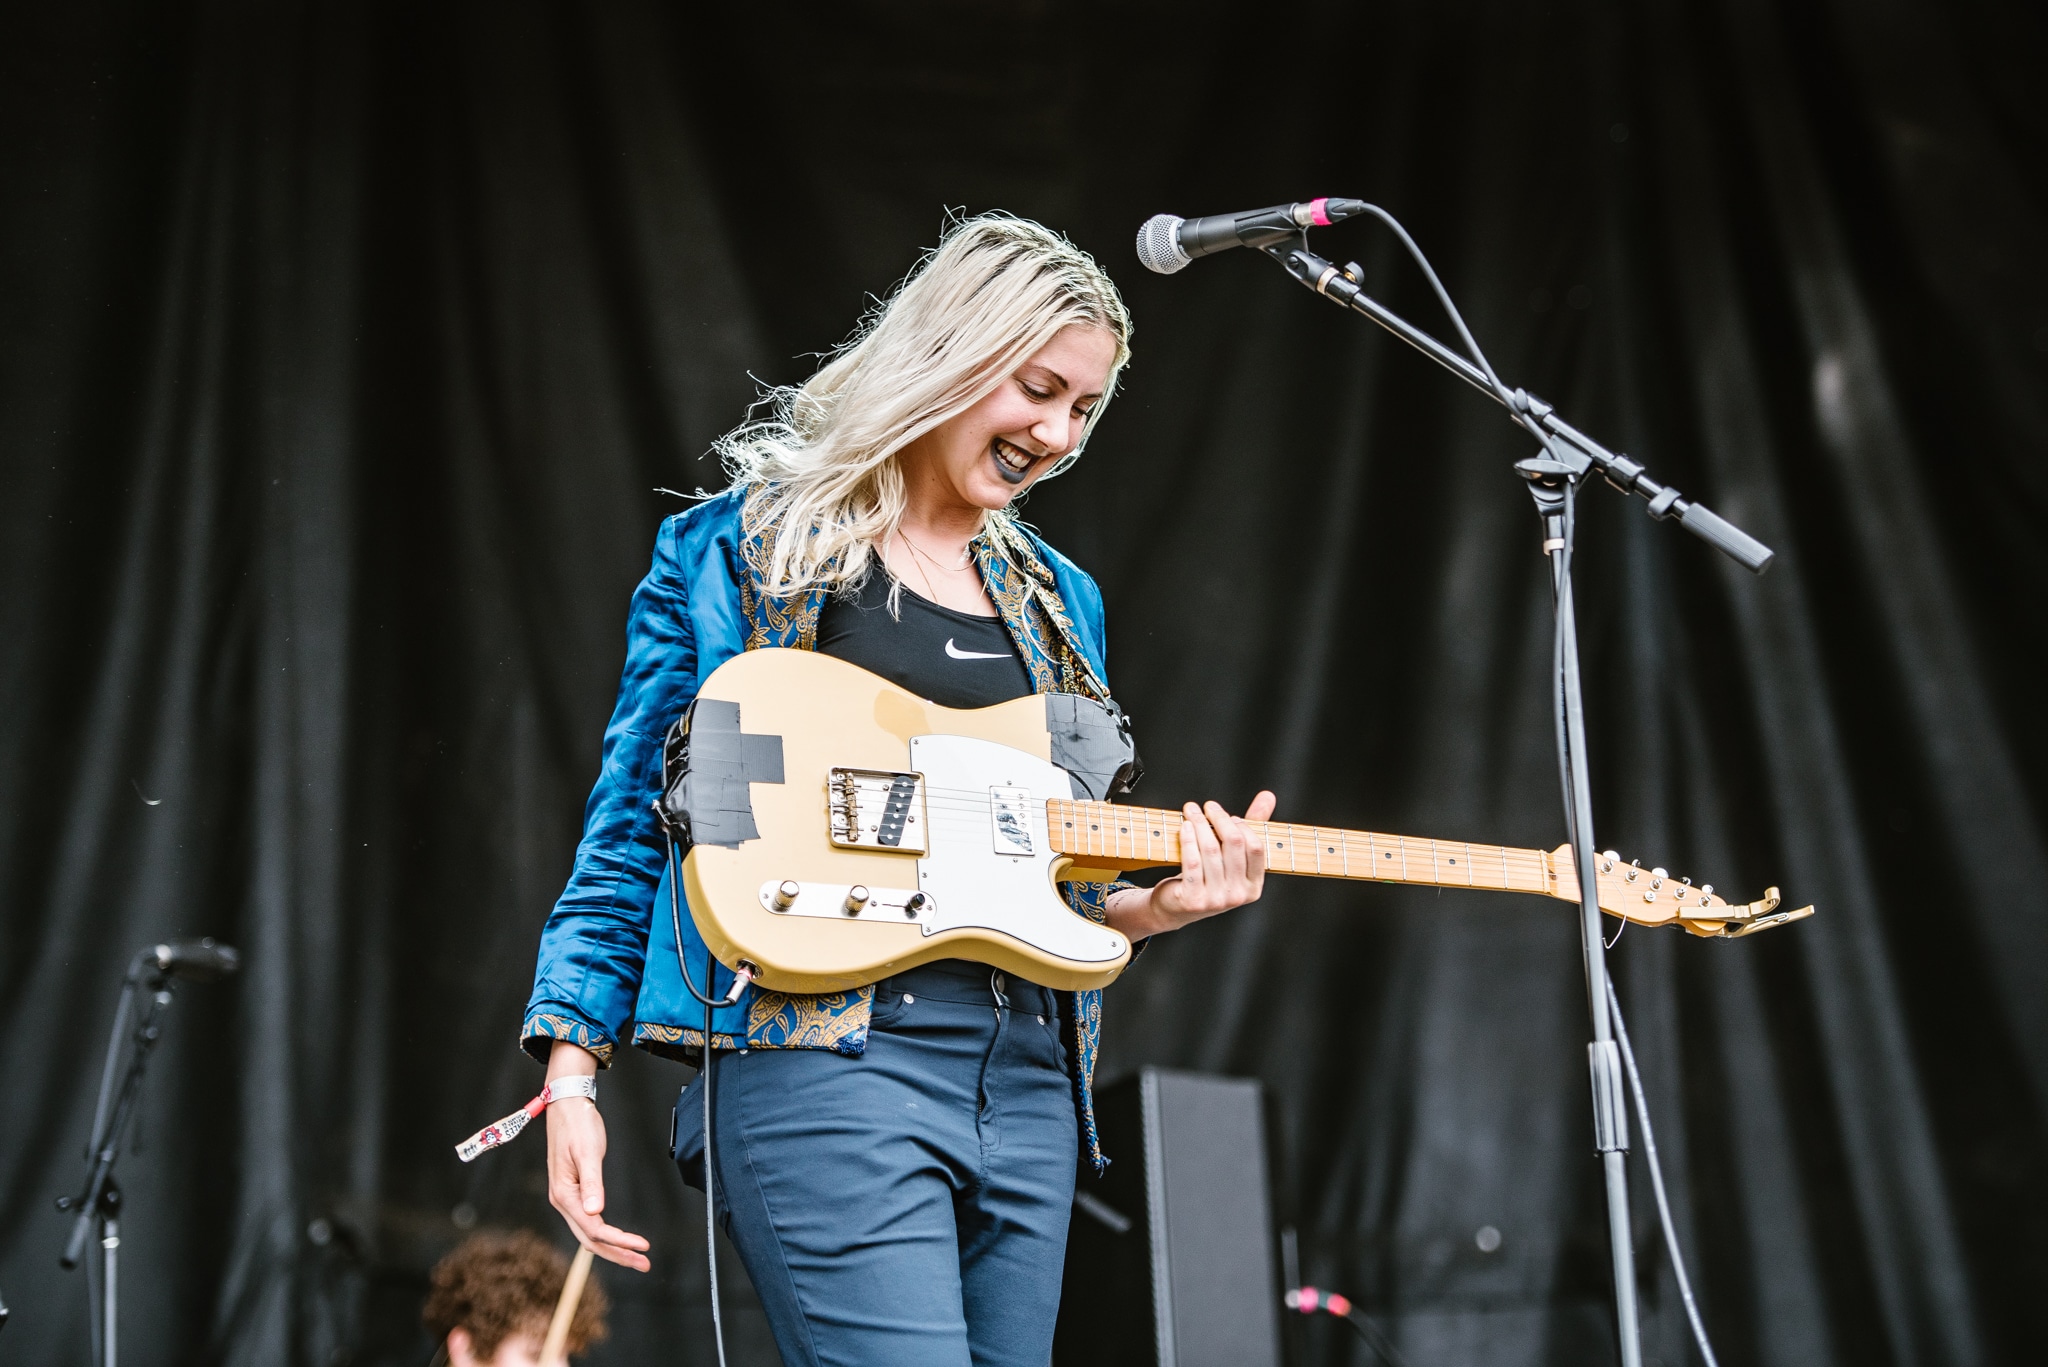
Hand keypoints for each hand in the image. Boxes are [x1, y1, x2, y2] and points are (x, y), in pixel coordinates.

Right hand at [545, 1042, 650, 1271]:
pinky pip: (589, 1222)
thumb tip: (596, 1211)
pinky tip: (620, 1240)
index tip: (643, 1246)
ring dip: (614, 1248)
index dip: (619, 1240)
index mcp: (564, 1194)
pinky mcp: (574, 1192)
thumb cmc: (578, 1125)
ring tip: (638, 1258)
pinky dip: (606, 1235)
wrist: (567, 1106)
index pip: (594, 1228)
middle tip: (645, 1265)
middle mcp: (562, 1201)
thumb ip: (592, 1182)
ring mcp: (567, 1198)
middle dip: (618, 1254)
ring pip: (589, 1234)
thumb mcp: (587, 1152)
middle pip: (590, 1240)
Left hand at [1104, 791, 1276, 938]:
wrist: (1175, 909)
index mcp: (1254, 886)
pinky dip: (1188, 839)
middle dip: (1219, 818)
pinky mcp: (1193, 900)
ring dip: (1200, 824)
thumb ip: (1251, 827)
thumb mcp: (1231, 857)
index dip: (1242, 826)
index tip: (1228, 815)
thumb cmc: (1207, 877)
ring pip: (1211, 850)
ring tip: (1191, 810)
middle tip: (1208, 805)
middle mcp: (1238, 896)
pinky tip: (1184, 826)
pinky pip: (1192, 862)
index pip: (1256, 848)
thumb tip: (1268, 796)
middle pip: (1234, 844)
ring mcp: (1216, 900)